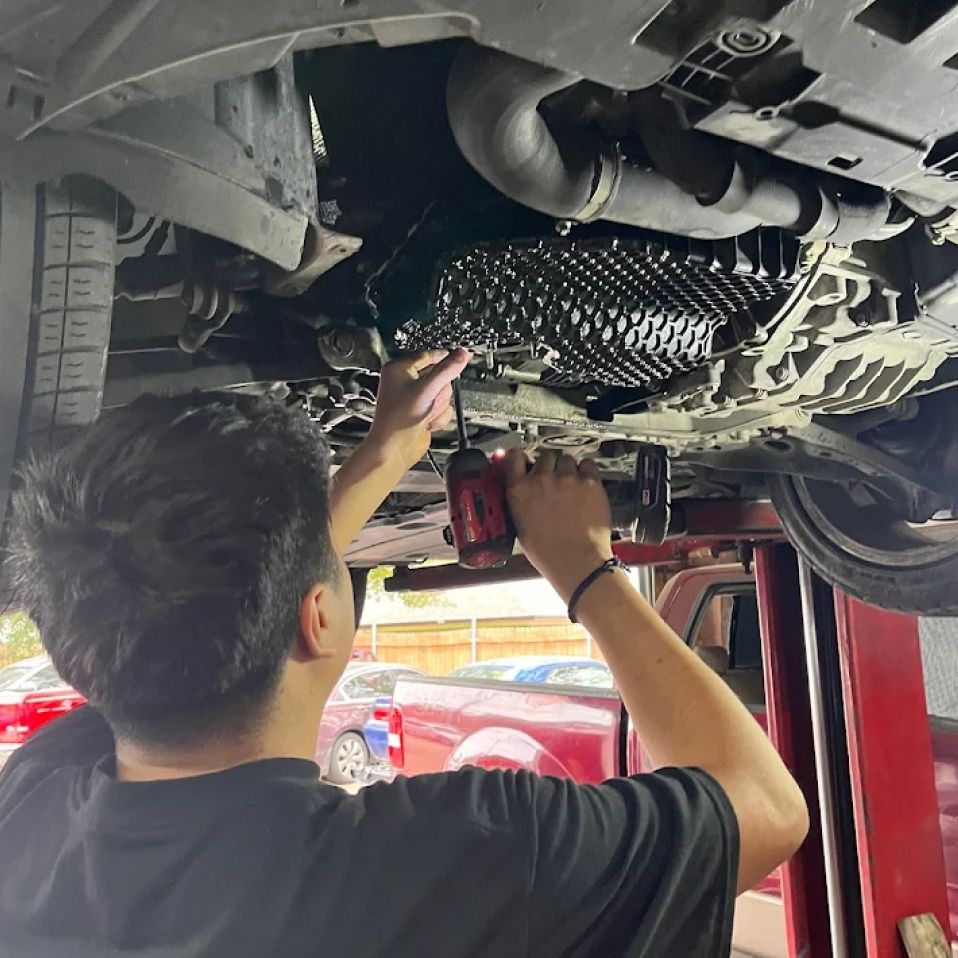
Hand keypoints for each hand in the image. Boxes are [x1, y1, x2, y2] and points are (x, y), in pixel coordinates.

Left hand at [365, 349, 470, 469]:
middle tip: (430, 399)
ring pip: (444, 393)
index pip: (427, 355)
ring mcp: (415, 398)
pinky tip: (427, 422)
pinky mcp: (423, 411)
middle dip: (439, 391)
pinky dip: (438, 416)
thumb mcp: (427, 389)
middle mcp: (406, 382)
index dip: (444, 358)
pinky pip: (443, 408)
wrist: (395, 449)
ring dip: (439, 406)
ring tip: (426, 413)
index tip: (460, 356)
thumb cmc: (399, 419)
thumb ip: (447, 370)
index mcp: (399, 369)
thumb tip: (462, 354)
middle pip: (440, 376)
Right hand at [503, 450, 613, 601]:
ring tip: (572, 489)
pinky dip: (588, 472)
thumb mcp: (521, 526)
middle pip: (545, 456)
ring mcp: (566, 479)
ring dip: (569, 470)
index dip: (521, 456)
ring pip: (567, 460)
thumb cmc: (549, 552)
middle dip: (550, 467)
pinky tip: (586, 486)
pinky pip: (588, 465)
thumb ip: (520, 501)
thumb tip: (521, 489)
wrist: (576, 561)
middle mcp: (541, 480)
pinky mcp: (589, 482)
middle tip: (555, 483)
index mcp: (519, 491)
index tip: (525, 458)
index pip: (514, 457)